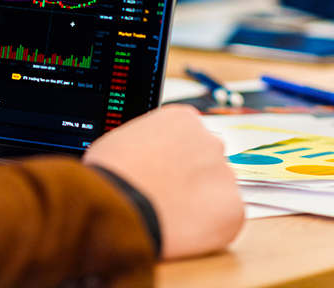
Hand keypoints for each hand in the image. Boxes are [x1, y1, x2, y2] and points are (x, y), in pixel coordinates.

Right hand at [82, 104, 242, 259]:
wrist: (118, 204)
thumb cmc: (111, 171)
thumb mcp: (123, 137)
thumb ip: (147, 141)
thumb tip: (146, 156)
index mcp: (182, 119)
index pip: (189, 135)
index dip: (174, 155)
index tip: (164, 168)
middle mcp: (210, 142)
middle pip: (207, 160)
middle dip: (191, 176)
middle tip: (167, 192)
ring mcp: (225, 176)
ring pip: (217, 190)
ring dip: (200, 201)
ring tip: (170, 213)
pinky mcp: (234, 210)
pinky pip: (225, 219)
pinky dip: (208, 227)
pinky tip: (182, 227)